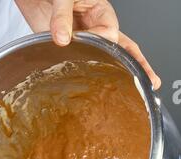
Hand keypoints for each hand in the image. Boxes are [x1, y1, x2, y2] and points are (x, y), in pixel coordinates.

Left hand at [16, 0, 160, 88]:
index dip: (102, 40)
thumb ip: (62, 16)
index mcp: (100, 12)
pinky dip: (82, 80)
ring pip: (102, 60)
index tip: (89, 43)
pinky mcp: (64, 51)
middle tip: (149, 81)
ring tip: (135, 88)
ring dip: (116, 75)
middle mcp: (94, 29)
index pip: (109, 31)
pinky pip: (75, 67)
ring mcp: (81, 42)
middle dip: (136, 65)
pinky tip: (93, 92)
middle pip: (120, 49)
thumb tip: (63, 39)